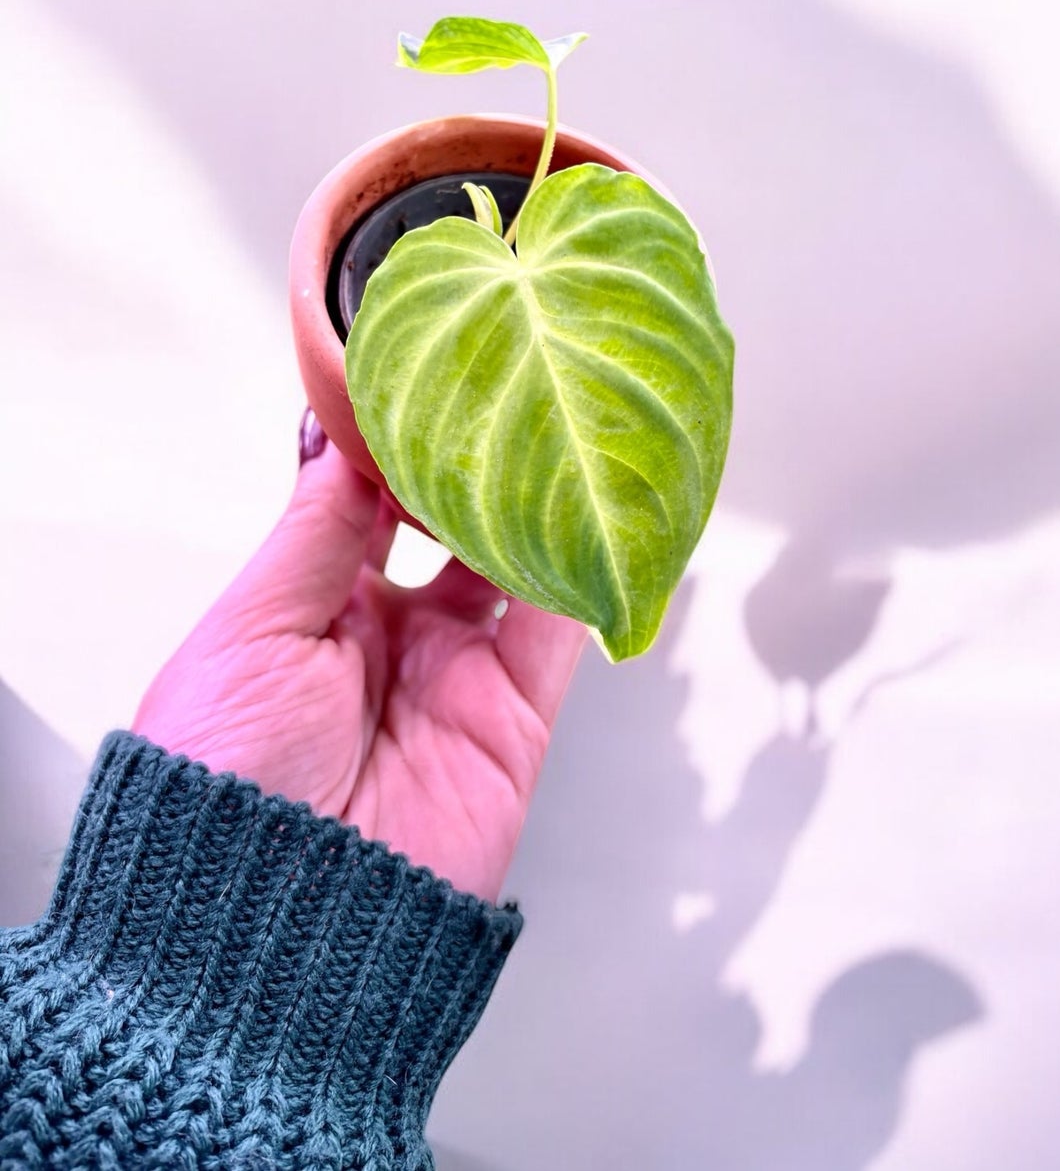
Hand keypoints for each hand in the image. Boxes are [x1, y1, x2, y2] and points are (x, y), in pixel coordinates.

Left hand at [132, 409, 585, 900]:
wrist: (276, 929)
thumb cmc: (225, 786)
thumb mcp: (249, 634)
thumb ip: (313, 533)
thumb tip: (339, 437)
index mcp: (313, 610)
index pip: (368, 502)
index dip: (394, 439)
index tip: (424, 372)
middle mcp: (391, 635)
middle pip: (451, 526)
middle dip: (476, 462)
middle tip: (505, 390)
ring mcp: (458, 674)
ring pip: (515, 564)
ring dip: (536, 503)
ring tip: (556, 428)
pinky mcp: (516, 718)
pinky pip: (560, 627)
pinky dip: (582, 568)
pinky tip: (591, 509)